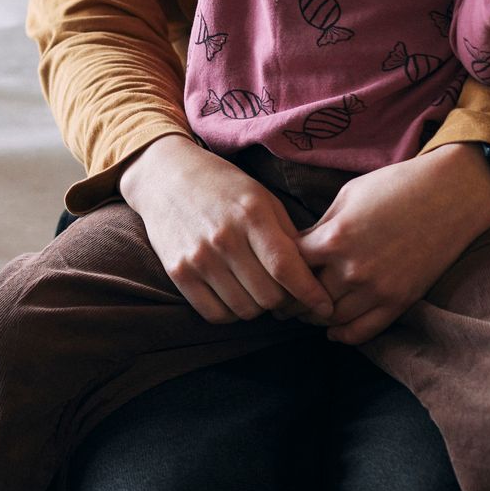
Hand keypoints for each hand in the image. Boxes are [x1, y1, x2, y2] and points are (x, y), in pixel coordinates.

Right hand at [119, 134, 333, 322]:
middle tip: (284, 291)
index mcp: (251, 215)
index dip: (310, 293)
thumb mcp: (261, 197)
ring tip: (257, 289)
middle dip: (284, 300)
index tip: (324, 306)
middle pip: (269, 296)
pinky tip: (234, 294)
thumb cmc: (222, 186)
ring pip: (245, 310)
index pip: (286, 268)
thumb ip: (287, 235)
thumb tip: (313, 275)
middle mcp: (224, 238)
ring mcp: (197, 257)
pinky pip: (215, 314)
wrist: (164, 176)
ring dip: (258, 307)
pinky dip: (231, 312)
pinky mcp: (178, 272)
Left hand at [295, 144, 489, 345]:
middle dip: (288, 299)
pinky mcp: (399, 301)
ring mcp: (377, 290)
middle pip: (305, 298)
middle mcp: (352, 269)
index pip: (288, 266)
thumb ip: (321, 226)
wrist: (451, 195)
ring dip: (313, 317)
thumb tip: (297, 248)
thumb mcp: (348, 196)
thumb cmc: (396, 186)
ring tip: (304, 311)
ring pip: (330, 318)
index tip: (270, 270)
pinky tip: (332, 329)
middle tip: (279, 299)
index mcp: (334, 238)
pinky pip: (363, 331)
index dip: (275, 269)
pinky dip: (343, 334)